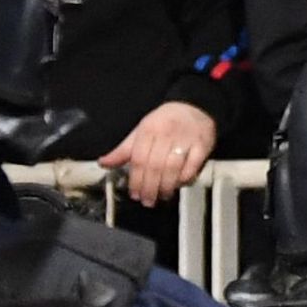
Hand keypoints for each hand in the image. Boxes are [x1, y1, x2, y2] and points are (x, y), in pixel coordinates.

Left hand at [101, 100, 218, 205]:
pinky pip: (192, 167)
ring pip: (173, 168)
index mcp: (148, 130)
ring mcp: (186, 139)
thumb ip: (123, 150)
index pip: (139, 160)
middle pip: (155, 166)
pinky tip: (178, 185)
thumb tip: (103, 163)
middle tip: (147, 201)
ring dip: (166, 187)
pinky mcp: (202, 144)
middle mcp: (166, 134)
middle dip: (149, 188)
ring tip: (162, 196)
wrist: (195, 105)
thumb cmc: (164, 122)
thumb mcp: (141, 131)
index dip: (136, 180)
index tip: (134, 194)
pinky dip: (184, 179)